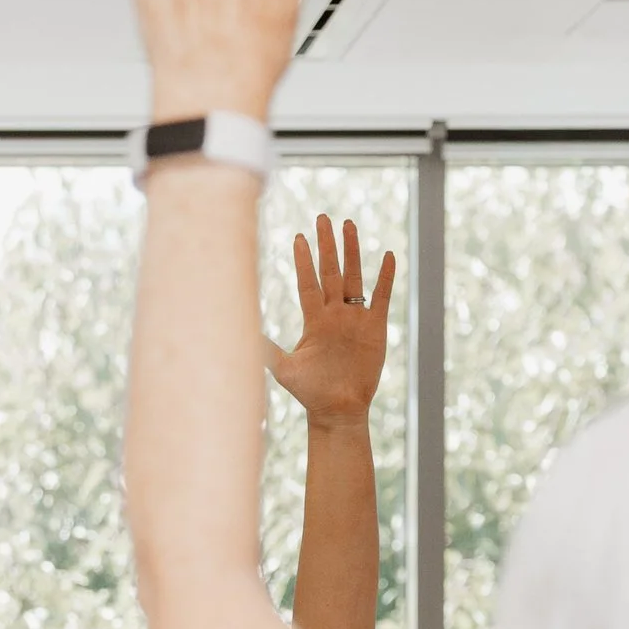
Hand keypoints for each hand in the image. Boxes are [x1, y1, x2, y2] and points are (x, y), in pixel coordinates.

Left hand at [267, 214, 394, 424]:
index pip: (307, 283)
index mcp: (313, 320)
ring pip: (354, 277)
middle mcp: (334, 314)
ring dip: (352, 252)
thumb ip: (266, 350)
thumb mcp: (285, 370)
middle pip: (330, 271)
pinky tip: (387, 256)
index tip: (298, 237)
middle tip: (322, 217)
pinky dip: (385, 277)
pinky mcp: (375, 327)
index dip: (303, 261)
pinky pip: (381, 297)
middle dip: (326, 245)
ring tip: (350, 225)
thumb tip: (241, 337)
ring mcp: (355, 319)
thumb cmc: (310, 393)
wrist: (338, 410)